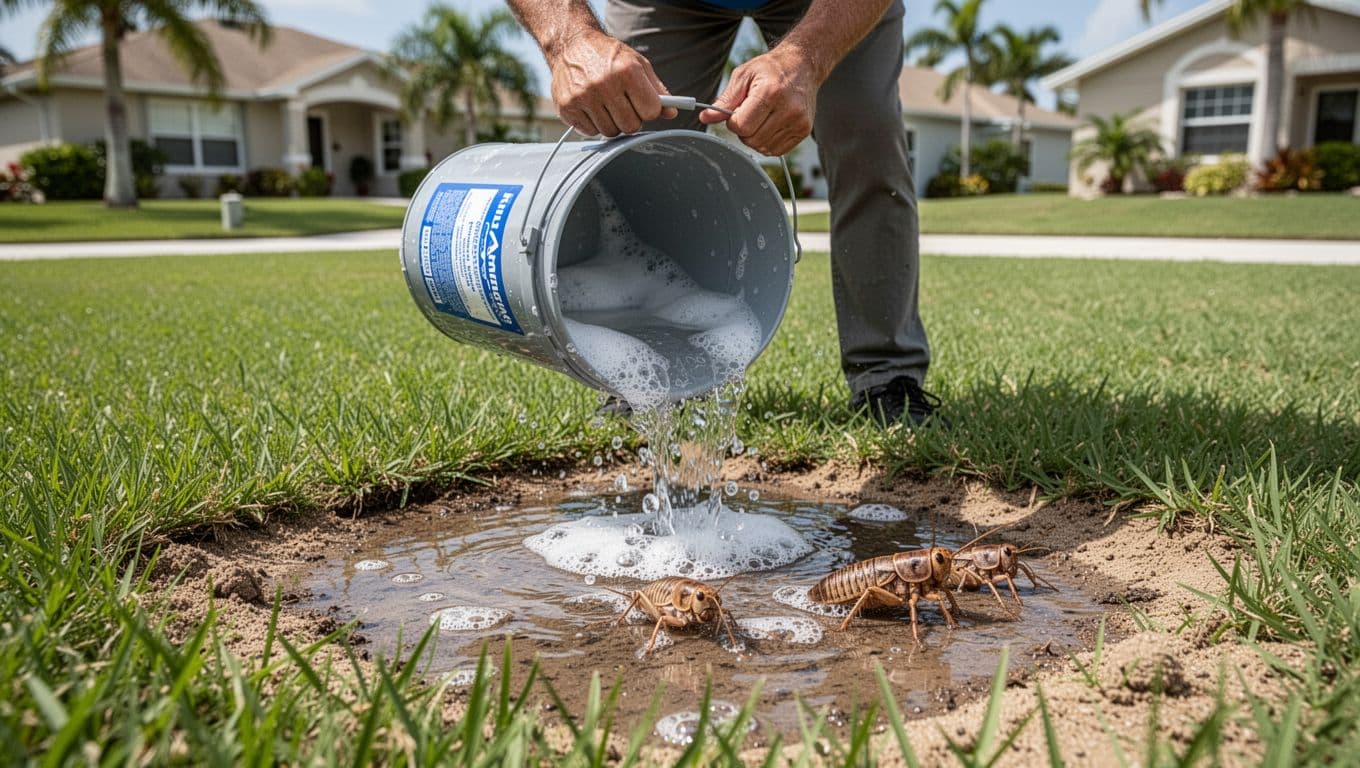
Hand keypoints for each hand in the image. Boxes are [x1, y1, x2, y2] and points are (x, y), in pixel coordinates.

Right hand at [548, 30, 677, 136]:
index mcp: (626, 71)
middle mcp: (603, 84)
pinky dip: (594, 124)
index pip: (650, 111)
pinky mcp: (567, 107)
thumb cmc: (608, 55)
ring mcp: (583, 97)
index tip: (643, 104)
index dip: (649, 110)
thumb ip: (656, 89)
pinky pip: (590, 132)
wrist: (571, 44)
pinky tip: (592, 107)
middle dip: (631, 119)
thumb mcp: (637, 63)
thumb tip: (671, 113)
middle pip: (631, 126)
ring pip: (610, 132)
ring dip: (612, 123)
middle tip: (624, 106)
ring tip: (607, 105)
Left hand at [700, 47, 818, 155]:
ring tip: (762, 117)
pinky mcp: (804, 131)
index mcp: (770, 93)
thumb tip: (706, 117)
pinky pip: (776, 151)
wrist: (802, 66)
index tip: (738, 111)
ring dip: (756, 137)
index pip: (741, 126)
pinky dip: (768, 142)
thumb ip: (725, 100)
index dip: (733, 121)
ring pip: (763, 148)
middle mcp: (788, 109)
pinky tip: (771, 124)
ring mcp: (799, 122)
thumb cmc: (770, 69)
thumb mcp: (743, 76)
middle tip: (750, 113)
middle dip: (744, 130)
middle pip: (752, 140)